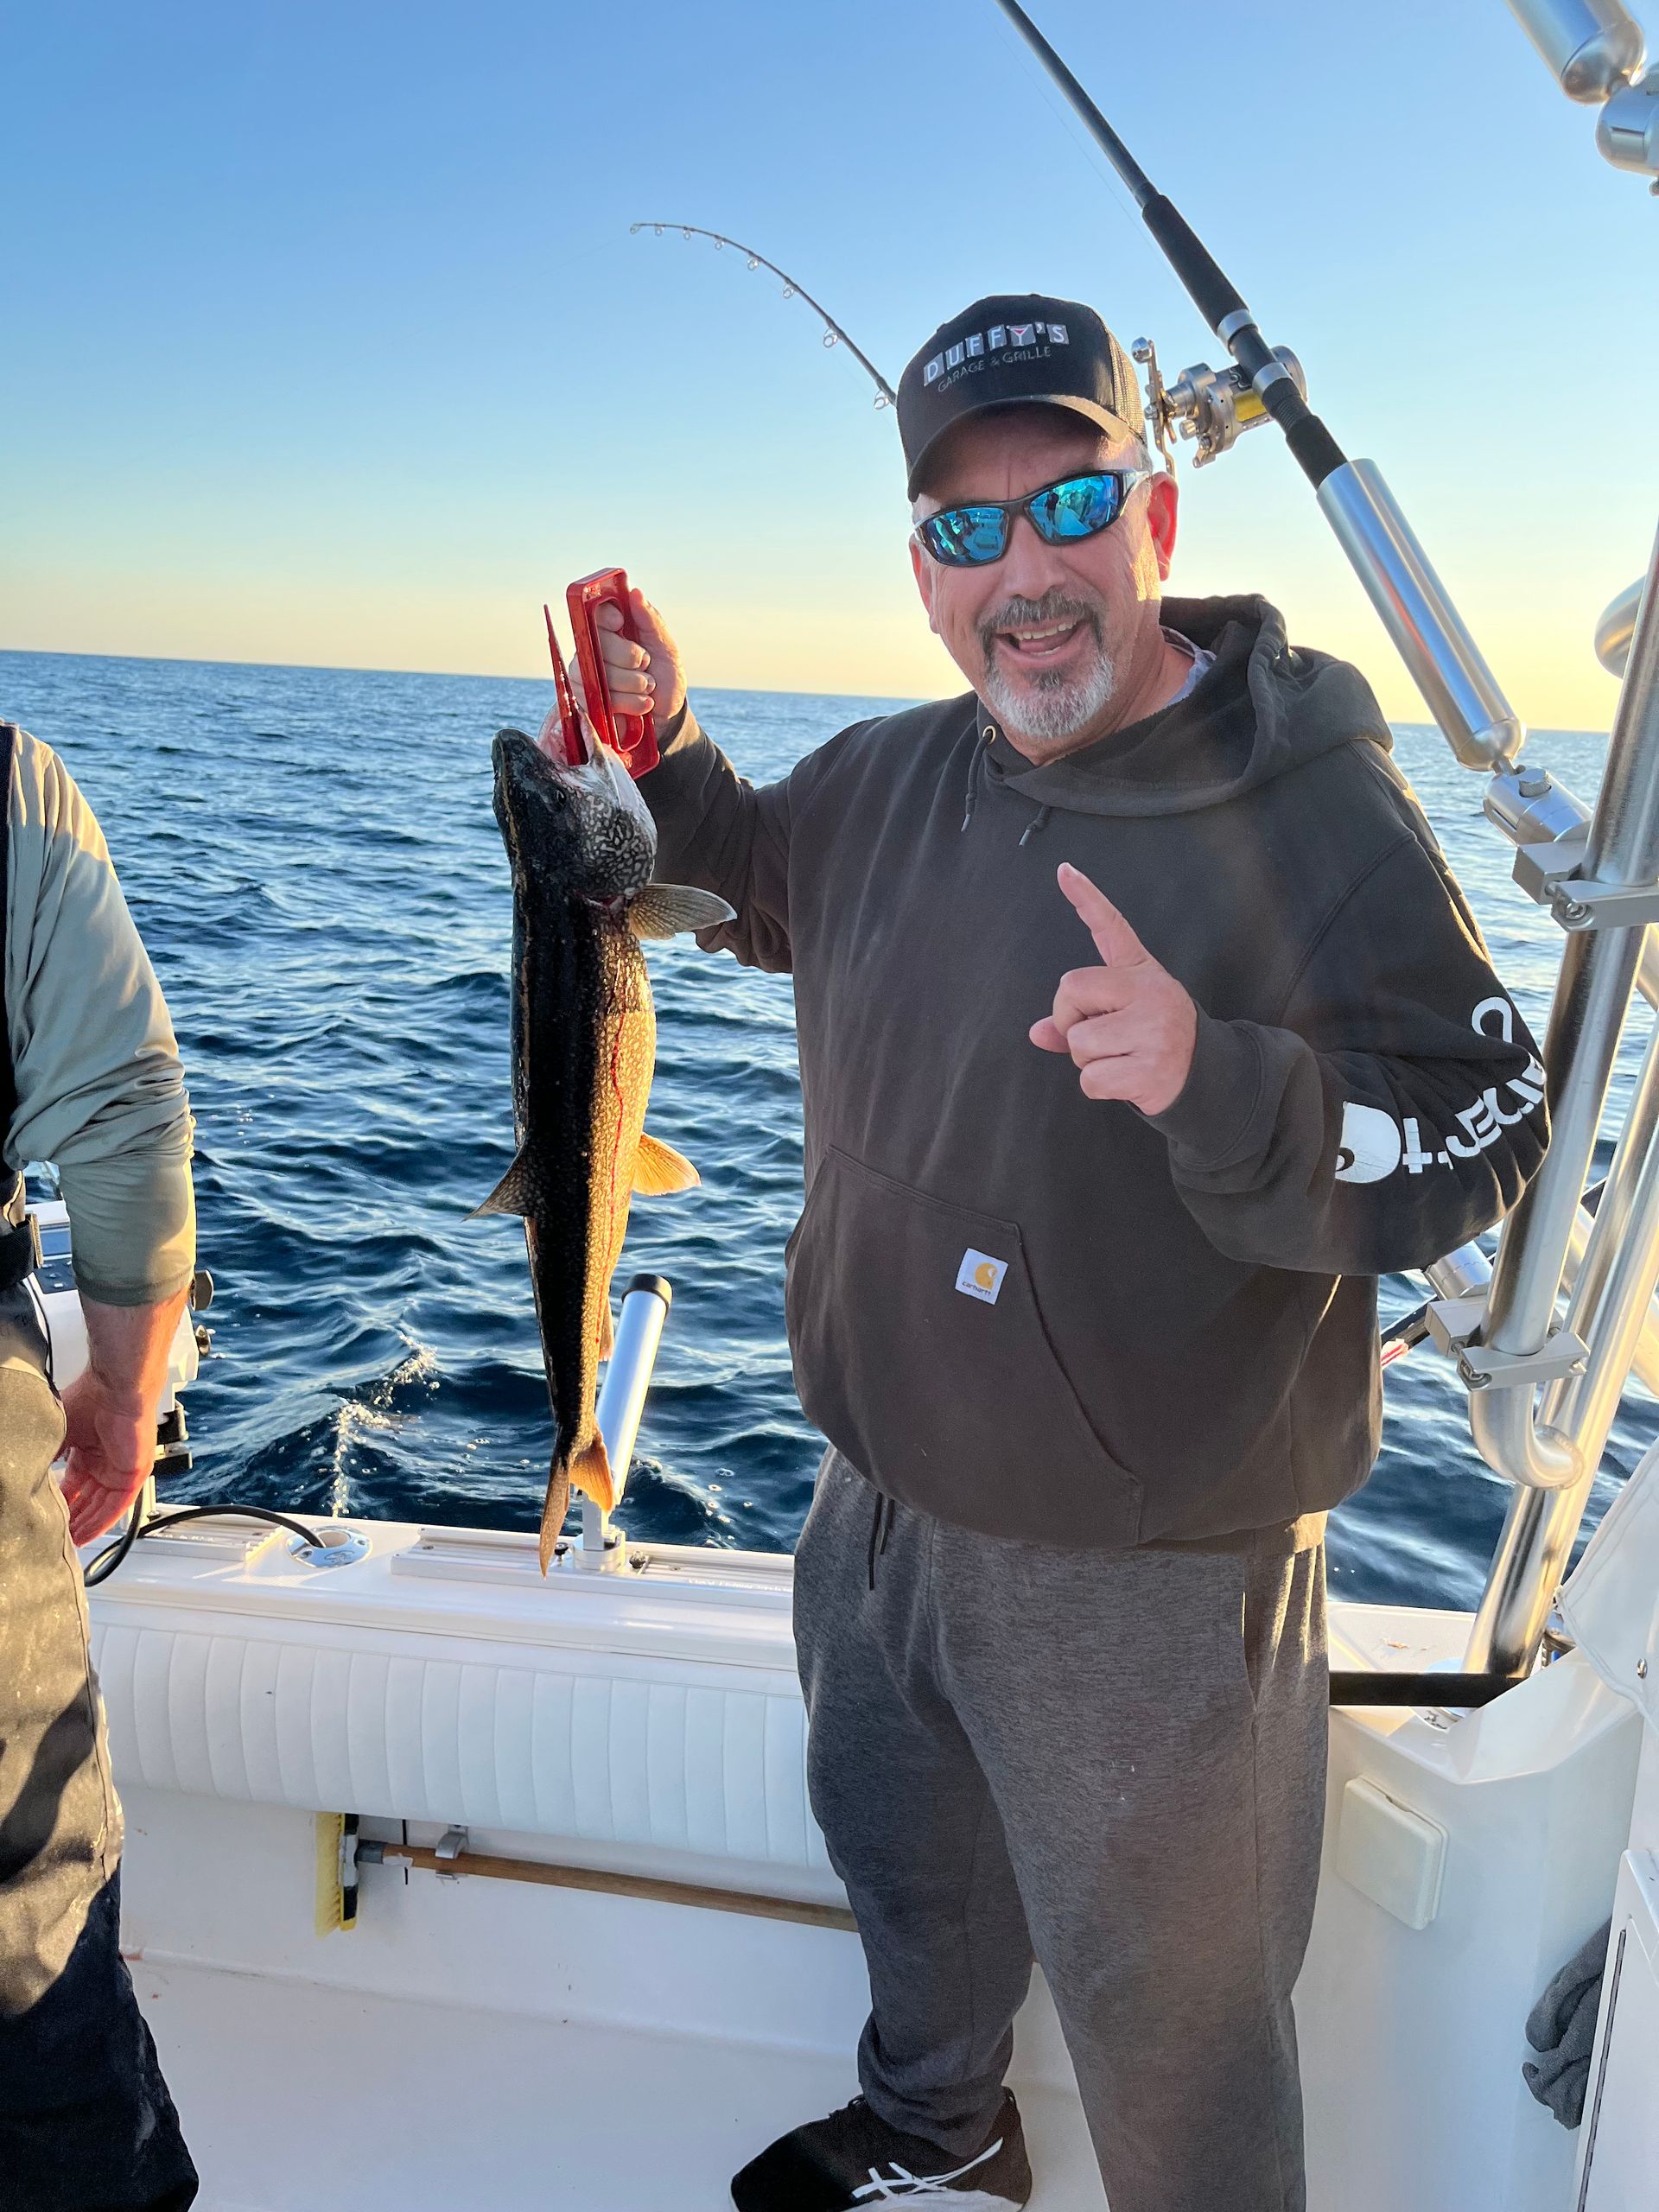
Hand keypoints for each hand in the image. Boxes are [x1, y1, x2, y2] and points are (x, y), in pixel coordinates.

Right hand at [58, 1368, 155, 1543]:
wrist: (116, 1389)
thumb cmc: (91, 1398)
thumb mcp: (60, 1434)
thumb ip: (51, 1456)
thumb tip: (33, 1472)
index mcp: (88, 1451)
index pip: (74, 1485)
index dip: (63, 1503)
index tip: (50, 1517)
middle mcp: (105, 1461)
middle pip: (89, 1499)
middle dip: (74, 1519)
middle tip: (60, 1536)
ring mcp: (121, 1468)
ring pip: (103, 1506)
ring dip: (87, 1524)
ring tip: (71, 1542)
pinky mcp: (135, 1473)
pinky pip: (119, 1505)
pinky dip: (103, 1521)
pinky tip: (89, 1534)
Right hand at [582, 587, 686, 731]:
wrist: (667, 714)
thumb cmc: (665, 675)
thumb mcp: (666, 646)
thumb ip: (650, 620)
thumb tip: (635, 593)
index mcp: (611, 631)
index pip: (595, 614)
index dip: (606, 617)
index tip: (620, 622)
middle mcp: (593, 651)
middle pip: (600, 644)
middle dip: (631, 657)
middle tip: (646, 664)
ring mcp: (587, 677)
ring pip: (603, 675)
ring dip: (635, 683)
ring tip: (648, 686)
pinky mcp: (588, 703)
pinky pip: (606, 701)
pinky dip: (632, 703)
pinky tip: (642, 704)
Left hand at [1030, 862, 1197, 1115]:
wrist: (1204, 1077)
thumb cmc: (1152, 1041)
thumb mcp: (1122, 1019)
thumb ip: (1078, 1020)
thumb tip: (1037, 1033)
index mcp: (1141, 972)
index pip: (1110, 927)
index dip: (1086, 898)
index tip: (1064, 870)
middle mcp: (1150, 992)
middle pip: (1069, 990)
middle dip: (1069, 1020)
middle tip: (1100, 1035)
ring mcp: (1154, 1029)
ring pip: (1078, 1042)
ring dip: (1086, 1060)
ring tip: (1120, 1058)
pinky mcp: (1151, 1067)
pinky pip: (1090, 1079)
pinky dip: (1098, 1086)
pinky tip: (1128, 1078)